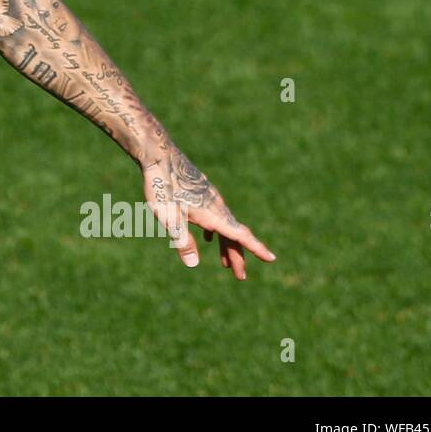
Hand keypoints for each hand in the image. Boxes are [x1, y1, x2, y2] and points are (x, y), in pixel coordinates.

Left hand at [141, 143, 275, 279]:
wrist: (158, 154)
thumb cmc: (161, 186)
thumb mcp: (168, 217)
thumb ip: (181, 240)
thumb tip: (194, 265)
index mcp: (212, 214)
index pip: (239, 235)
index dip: (255, 248)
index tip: (271, 258)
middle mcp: (216, 206)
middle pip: (232, 234)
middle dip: (237, 256)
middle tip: (240, 277)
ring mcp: (209, 198)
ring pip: (223, 225)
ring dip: (226, 245)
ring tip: (224, 264)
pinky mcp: (201, 193)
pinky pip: (214, 217)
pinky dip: (216, 232)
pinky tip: (209, 239)